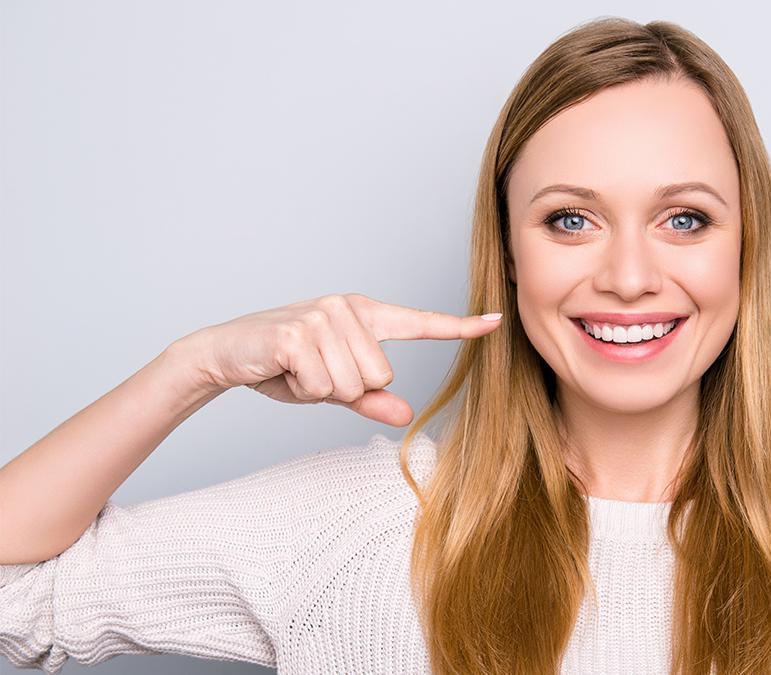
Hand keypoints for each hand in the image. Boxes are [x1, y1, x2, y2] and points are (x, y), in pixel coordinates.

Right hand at [173, 293, 502, 425]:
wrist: (225, 354)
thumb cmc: (283, 367)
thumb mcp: (333, 387)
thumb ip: (370, 399)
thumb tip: (407, 414)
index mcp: (364, 315)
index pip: (420, 324)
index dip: (460, 327)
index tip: (496, 322)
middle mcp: (347, 308)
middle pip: (383, 375)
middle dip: (346, 388)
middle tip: (313, 373)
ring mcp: (323, 316)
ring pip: (354, 383)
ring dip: (322, 389)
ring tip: (297, 369)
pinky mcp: (299, 332)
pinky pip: (325, 384)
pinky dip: (302, 388)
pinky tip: (283, 368)